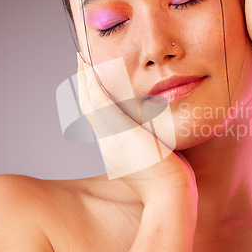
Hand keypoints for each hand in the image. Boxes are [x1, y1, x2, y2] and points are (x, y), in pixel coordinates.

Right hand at [76, 55, 196, 206]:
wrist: (168, 192)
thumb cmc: (169, 180)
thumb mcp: (156, 158)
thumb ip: (153, 144)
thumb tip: (159, 135)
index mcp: (116, 148)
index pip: (99, 118)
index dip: (93, 98)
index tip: (93, 81)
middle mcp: (108, 142)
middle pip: (88, 108)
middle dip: (84, 85)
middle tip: (82, 63)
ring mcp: (109, 136)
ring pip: (88, 102)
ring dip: (84, 79)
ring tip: (82, 59)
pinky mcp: (116, 129)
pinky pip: (97, 100)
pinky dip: (91, 82)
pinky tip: (90, 66)